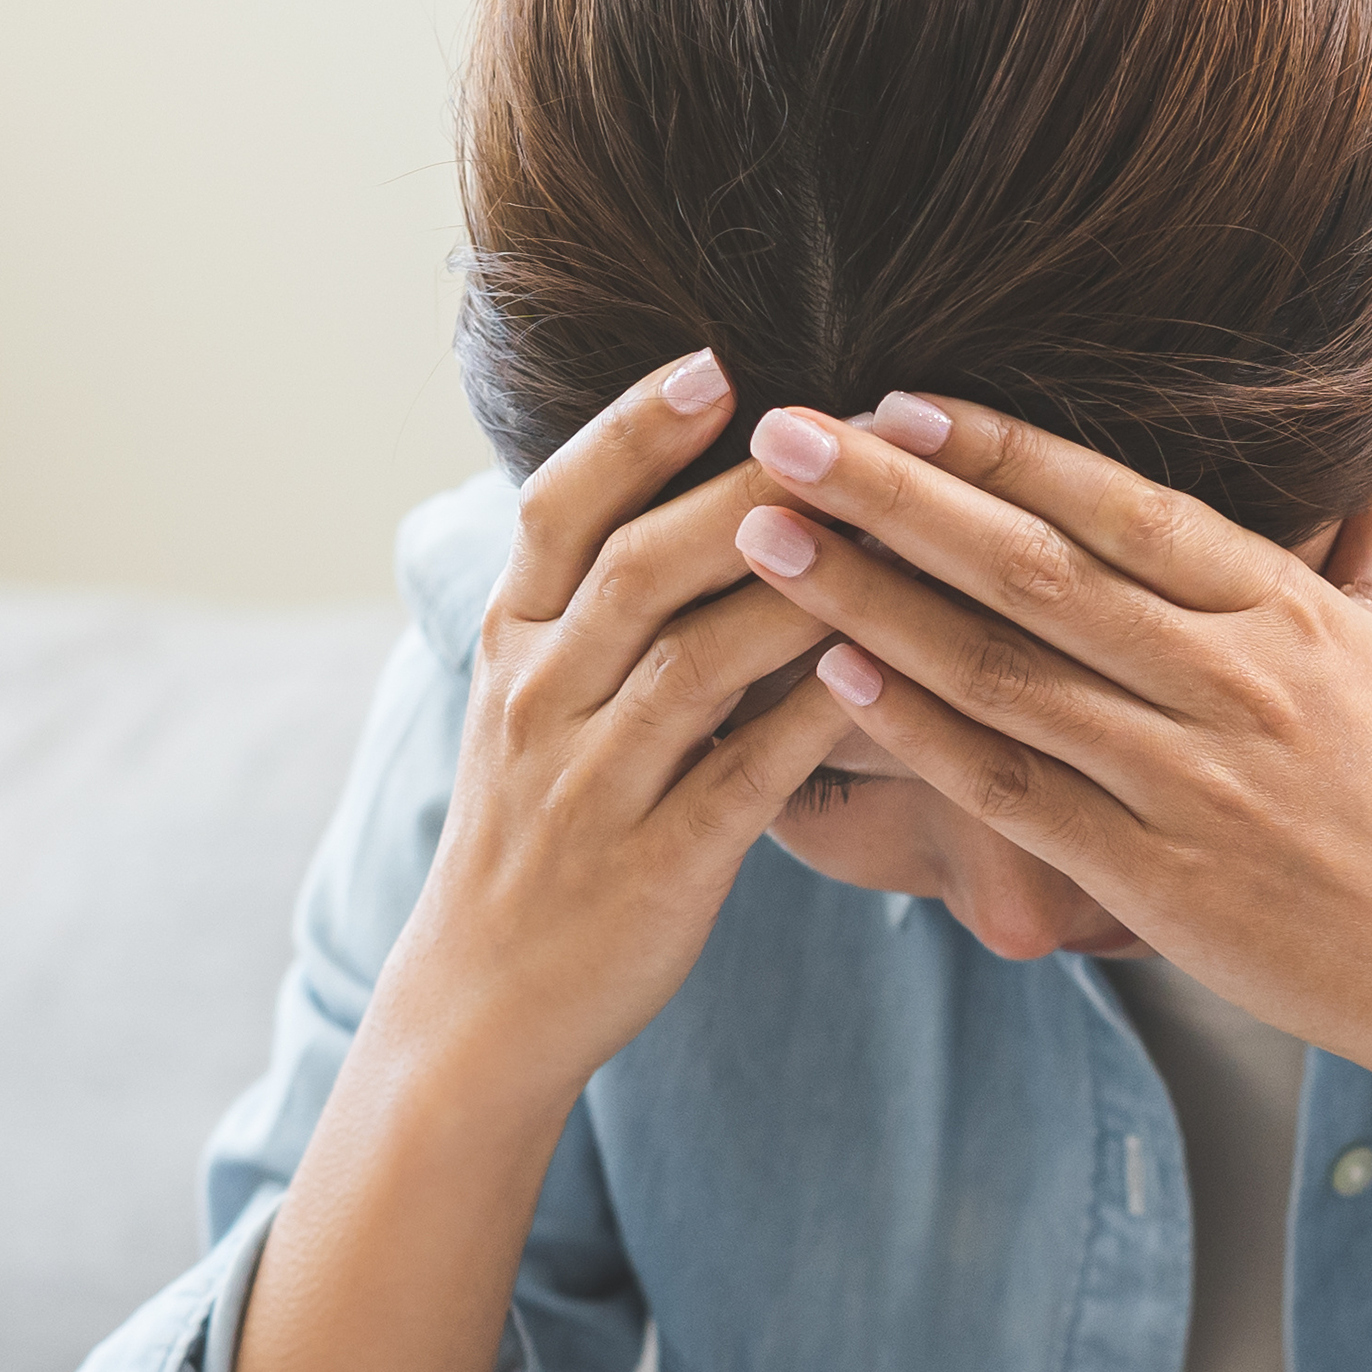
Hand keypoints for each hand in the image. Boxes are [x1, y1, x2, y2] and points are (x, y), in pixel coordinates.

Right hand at [384, 352, 860, 1109]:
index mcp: (510, 647)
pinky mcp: (656, 866)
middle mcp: (541, 702)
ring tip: (890, 518)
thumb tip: (704, 499)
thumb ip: (595, 609)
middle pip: (641, 565)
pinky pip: (745, 772)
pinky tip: (882, 660)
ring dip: (798, 582)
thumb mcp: (532, 706)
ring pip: (697, 658)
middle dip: (749, 486)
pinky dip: (813, 711)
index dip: (633, 432)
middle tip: (850, 423)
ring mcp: (594, 786)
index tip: (717, 364)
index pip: (560, 509)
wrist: (481, 1007)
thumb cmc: (536, 840)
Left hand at [737, 375, 1371, 1371]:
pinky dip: (924, 736)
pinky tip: (835, 680)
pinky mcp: (1157, 883)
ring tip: (767, 540)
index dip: (1004, 447)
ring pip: (1008, 676)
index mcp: (1289, 613)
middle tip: (781, 432)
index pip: (1123, 506)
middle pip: (1039, 572)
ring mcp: (1192, 787)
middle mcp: (1237, 687)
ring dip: (875, 602)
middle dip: (897, 496)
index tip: (896, 394)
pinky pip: (1018, 794)